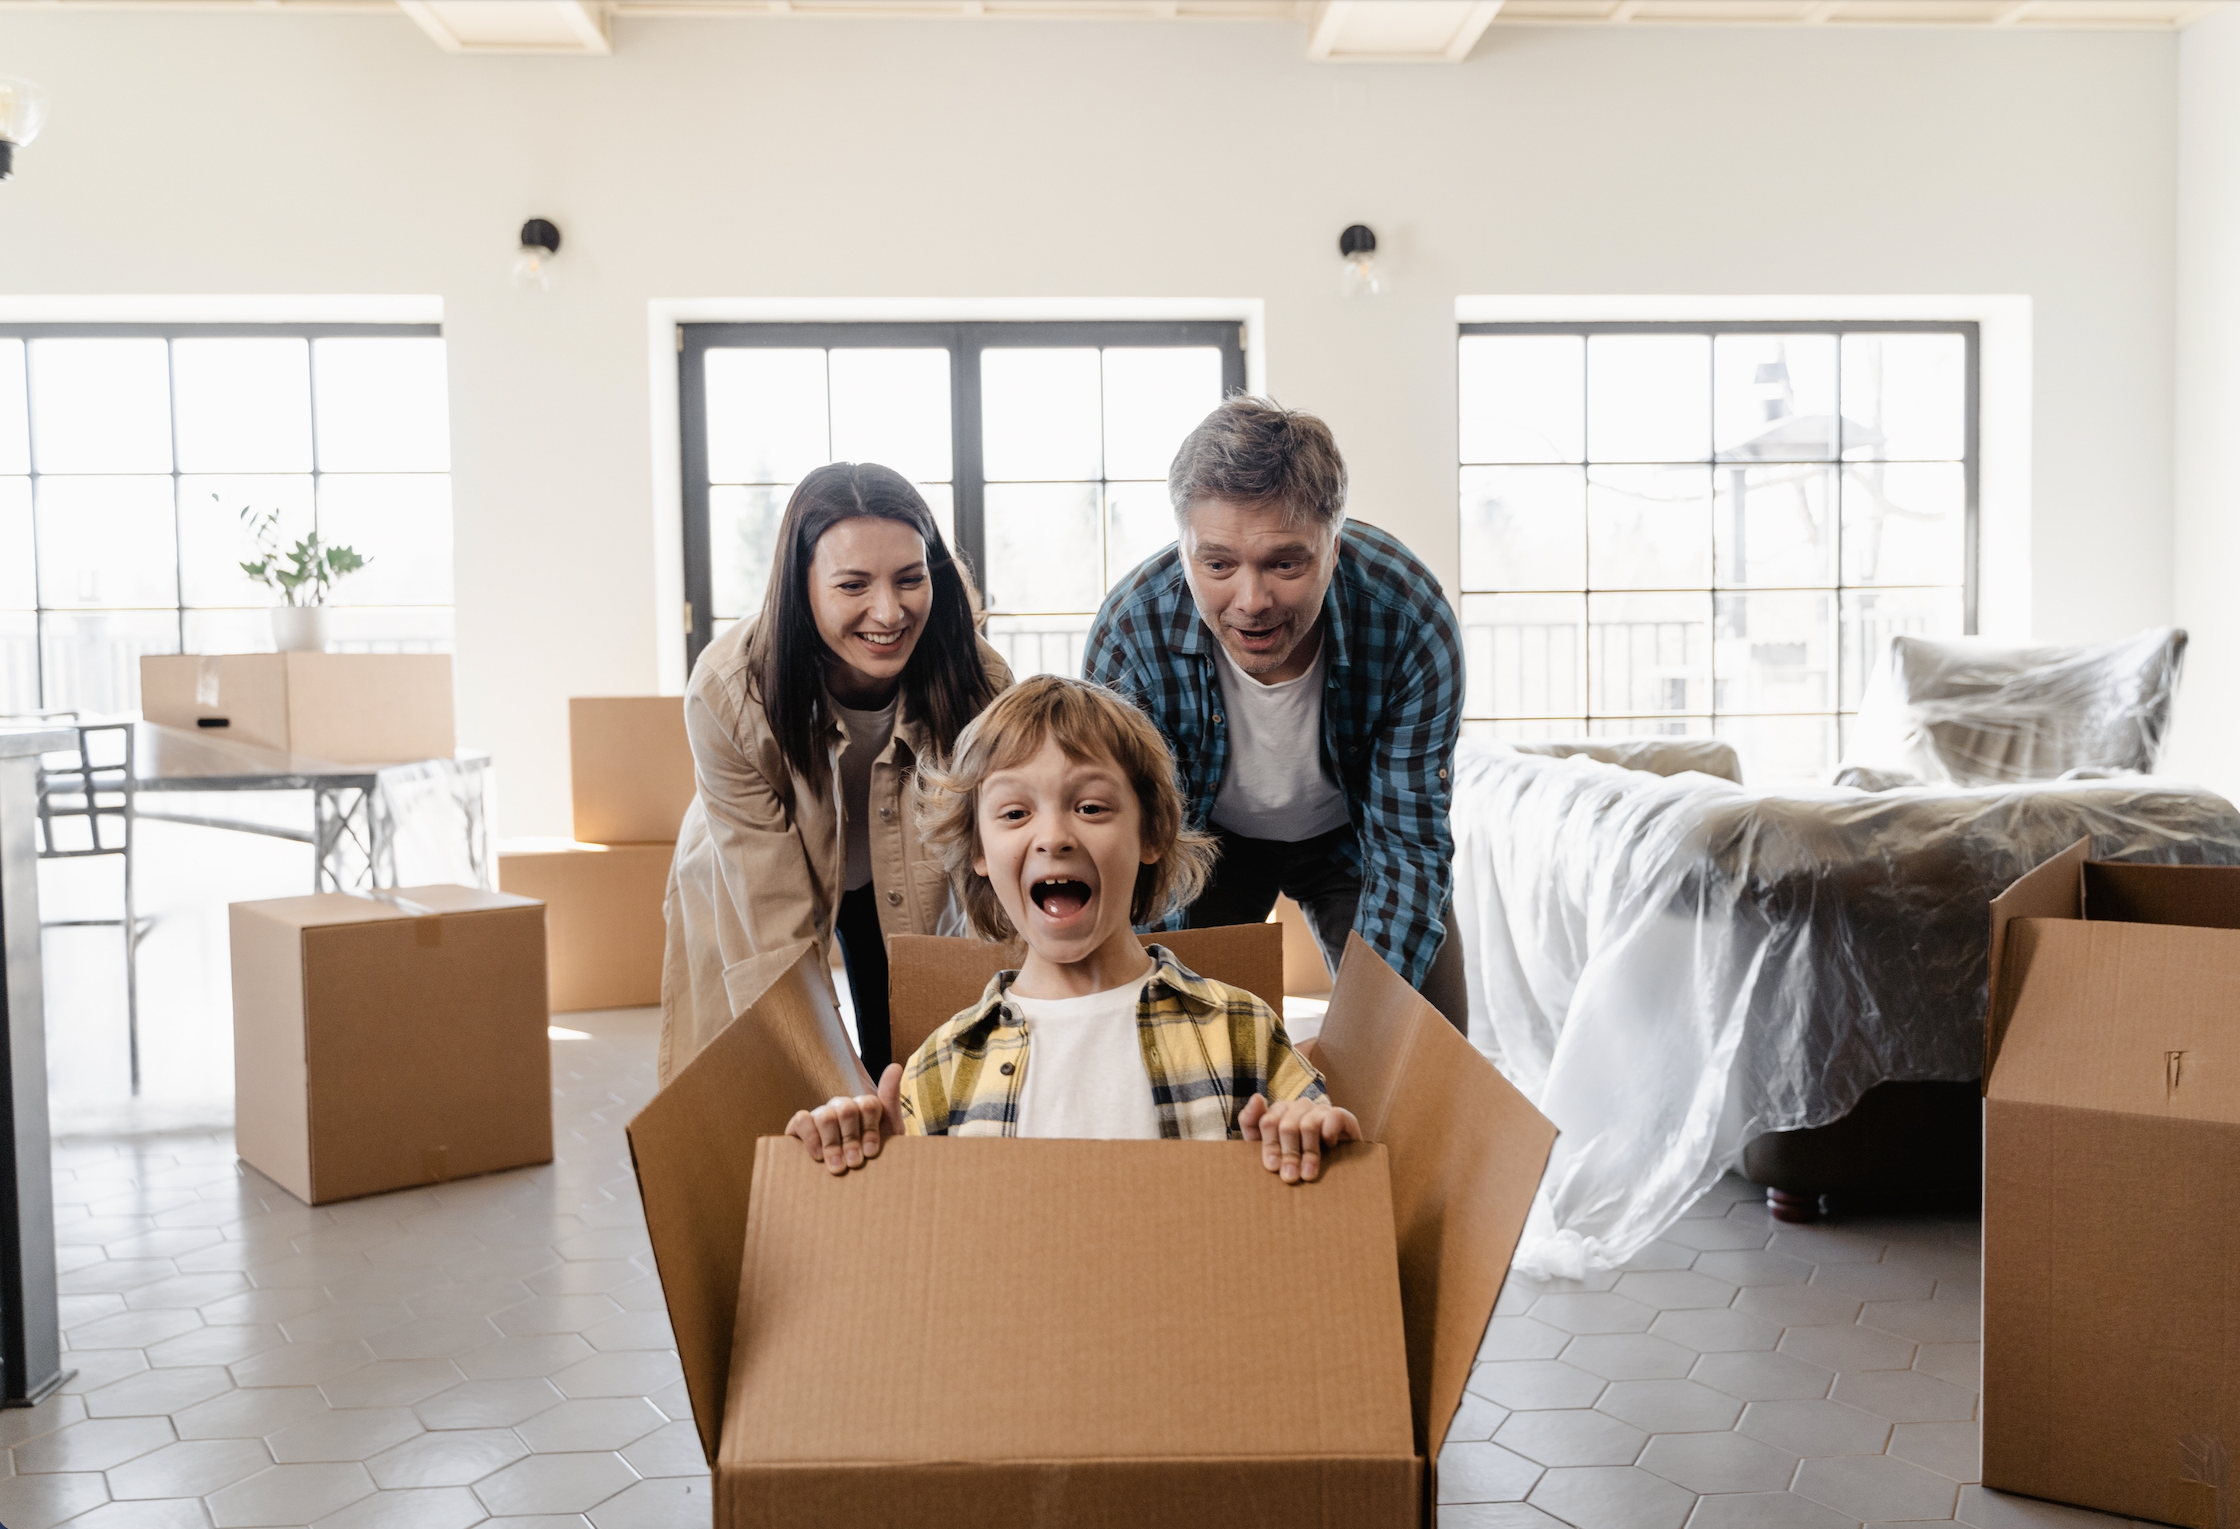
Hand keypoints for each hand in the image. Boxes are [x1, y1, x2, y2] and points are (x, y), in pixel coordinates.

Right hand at [786, 1064, 903, 1174]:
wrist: (855, 1184)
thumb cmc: (871, 1159)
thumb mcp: (889, 1134)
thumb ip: (891, 1101)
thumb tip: (894, 1066)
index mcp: (864, 1107)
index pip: (869, 1104)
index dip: (870, 1130)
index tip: (871, 1153)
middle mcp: (842, 1107)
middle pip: (847, 1110)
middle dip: (851, 1140)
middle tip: (854, 1164)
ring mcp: (821, 1115)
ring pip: (825, 1116)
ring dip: (832, 1144)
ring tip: (838, 1167)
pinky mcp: (800, 1126)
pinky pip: (802, 1120)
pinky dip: (811, 1139)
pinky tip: (818, 1157)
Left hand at [1238, 1094, 1361, 1183]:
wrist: (1331, 1173)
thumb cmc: (1295, 1159)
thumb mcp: (1267, 1146)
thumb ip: (1252, 1122)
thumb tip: (1257, 1097)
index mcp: (1280, 1112)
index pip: (1268, 1122)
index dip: (1270, 1146)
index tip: (1272, 1167)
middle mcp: (1300, 1107)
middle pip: (1287, 1126)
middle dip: (1288, 1155)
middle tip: (1290, 1177)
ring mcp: (1321, 1110)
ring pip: (1308, 1126)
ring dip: (1308, 1154)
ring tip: (1308, 1175)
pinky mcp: (1343, 1116)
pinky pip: (1335, 1116)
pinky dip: (1330, 1132)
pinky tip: (1330, 1146)